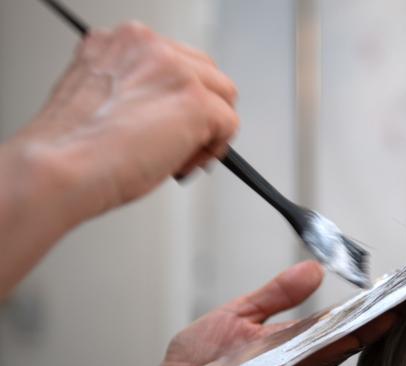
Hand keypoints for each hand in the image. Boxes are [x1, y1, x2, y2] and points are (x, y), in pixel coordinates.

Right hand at [10, 21, 238, 221]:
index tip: (168, 122)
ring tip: (178, 156)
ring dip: (209, 129)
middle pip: (206, 72)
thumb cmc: (72, 149)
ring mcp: (175, 70)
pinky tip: (185, 163)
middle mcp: (148, 46)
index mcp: (121, 41)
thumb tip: (168, 111)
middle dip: (199, 110)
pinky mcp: (195, 100)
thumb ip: (137, 90)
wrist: (60, 169)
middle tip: (179, 144)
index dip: (176, 97)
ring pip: (224, 96)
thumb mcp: (102, 97)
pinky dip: (215, 149)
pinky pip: (230, 124)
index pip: (175, 60)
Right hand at [18, 261, 392, 365]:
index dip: (380, 315)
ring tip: (380, 305)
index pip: (351, 332)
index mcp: (295, 355)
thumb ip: (278, 293)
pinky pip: (323, 363)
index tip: (404, 298)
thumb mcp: (235, 317)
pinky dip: (337, 343)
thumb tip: (313, 270)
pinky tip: (341, 329)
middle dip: (376, 320)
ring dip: (359, 332)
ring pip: (338, 355)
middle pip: (351, 344)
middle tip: (401, 295)